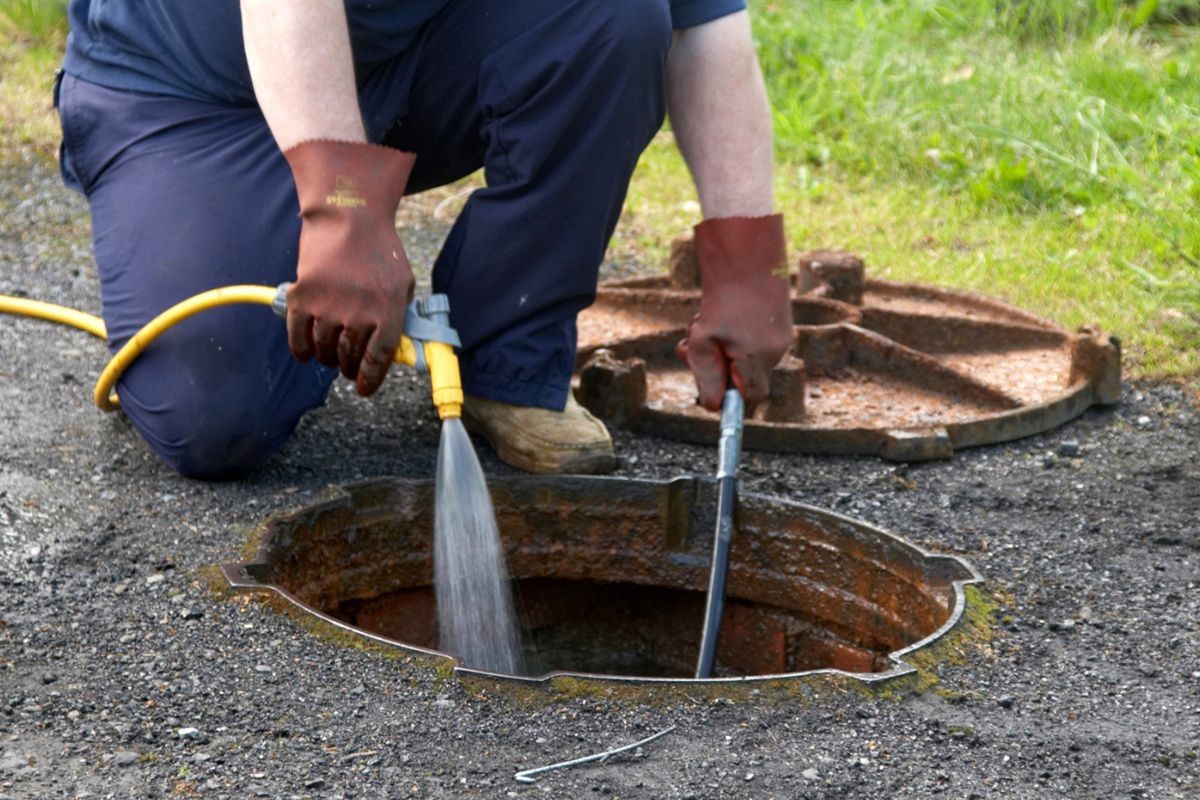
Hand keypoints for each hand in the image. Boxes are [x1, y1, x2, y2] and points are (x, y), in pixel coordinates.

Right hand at [284, 140, 415, 395]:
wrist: (347, 216)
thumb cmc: (379, 251)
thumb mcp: (403, 284)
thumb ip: (399, 317)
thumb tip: (395, 351)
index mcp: (388, 311)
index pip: (378, 359)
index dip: (370, 379)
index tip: (363, 389)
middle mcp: (359, 313)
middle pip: (349, 357)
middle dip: (348, 368)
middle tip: (347, 367)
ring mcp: (328, 307)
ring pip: (324, 350)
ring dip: (327, 357)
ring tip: (331, 352)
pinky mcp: (302, 298)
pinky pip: (298, 338)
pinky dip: (302, 350)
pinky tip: (307, 351)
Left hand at [675, 214, 793, 410]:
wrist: (747, 258)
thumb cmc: (721, 300)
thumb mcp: (702, 341)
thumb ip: (707, 376)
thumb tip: (713, 407)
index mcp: (758, 358)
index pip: (751, 398)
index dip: (731, 394)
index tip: (711, 381)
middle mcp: (776, 351)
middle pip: (747, 378)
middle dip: (719, 367)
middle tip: (692, 346)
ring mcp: (782, 337)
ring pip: (747, 358)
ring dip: (723, 347)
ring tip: (704, 321)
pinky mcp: (781, 324)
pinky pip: (755, 342)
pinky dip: (735, 336)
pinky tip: (723, 313)